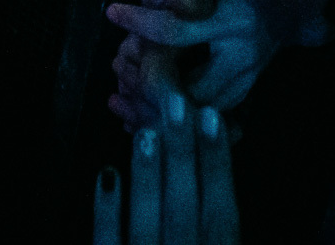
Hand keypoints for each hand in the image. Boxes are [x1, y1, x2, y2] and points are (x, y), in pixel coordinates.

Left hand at [94, 87, 238, 244]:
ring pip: (146, 222)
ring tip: (145, 132)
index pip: (221, 211)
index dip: (218, 164)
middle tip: (176, 104)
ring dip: (146, 176)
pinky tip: (108, 173)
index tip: (212, 116)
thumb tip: (227, 165)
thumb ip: (221, 227)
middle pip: (183, 207)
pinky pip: (109, 242)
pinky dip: (107, 211)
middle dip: (181, 155)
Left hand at [106, 0, 333, 111]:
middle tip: (121, 61)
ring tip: (128, 82)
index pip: (176, 30)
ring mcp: (245, 82)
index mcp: (235, 23)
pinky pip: (205, 114)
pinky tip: (152, 99)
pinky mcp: (243, 93)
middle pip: (184, 90)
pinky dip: (178, 112)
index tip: (113, 11)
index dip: (139, 22)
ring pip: (196, 113)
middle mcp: (241, 61)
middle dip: (147, 81)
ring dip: (160, 103)